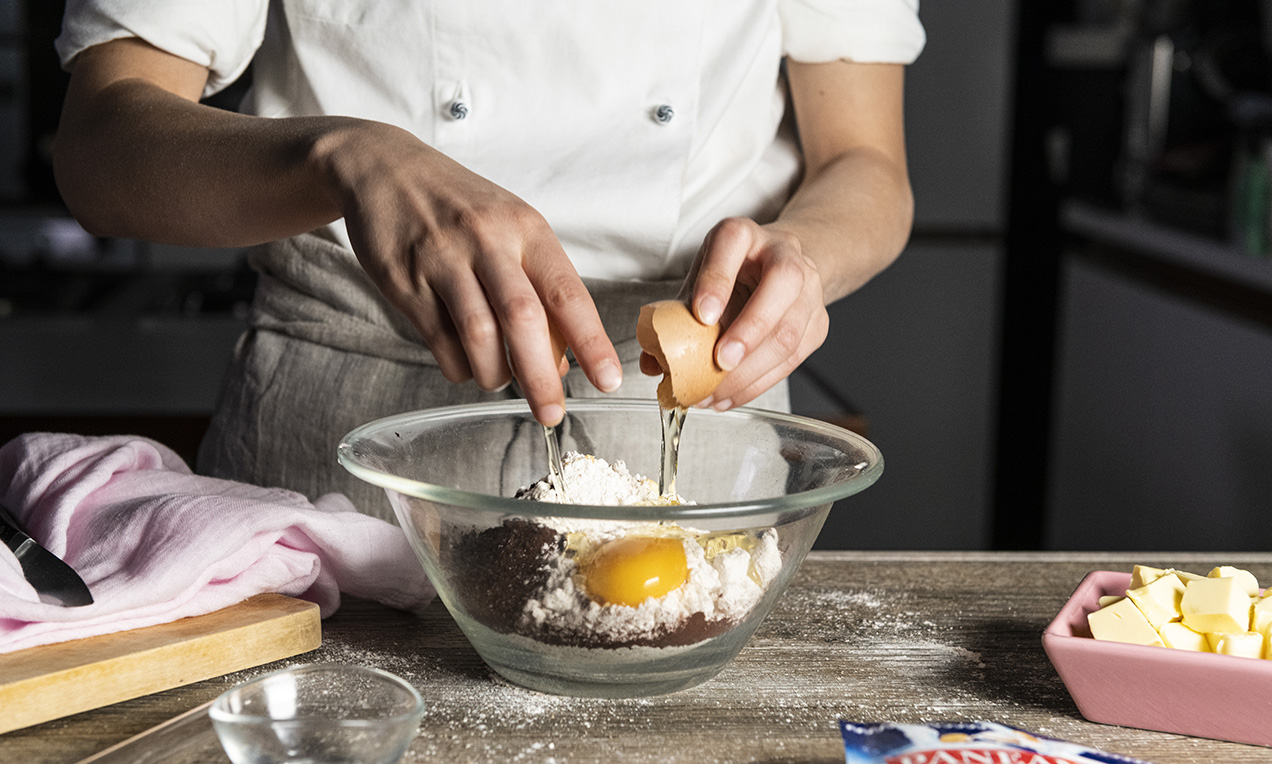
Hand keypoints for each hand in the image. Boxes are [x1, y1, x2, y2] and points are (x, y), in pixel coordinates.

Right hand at [313, 122, 622, 424]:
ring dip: (495, 373)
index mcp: (526, 229)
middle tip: (552, 413)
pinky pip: (438, 339)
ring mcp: (443, 260)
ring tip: (500, 382)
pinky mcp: (405, 280)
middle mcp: (487, 241)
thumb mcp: (511, 228)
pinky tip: (465, 363)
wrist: (385, 168)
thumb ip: (538, 287)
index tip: (608, 380)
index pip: (567, 293)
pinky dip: (458, 365)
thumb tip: (561, 361)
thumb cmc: (460, 206)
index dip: (591, 341)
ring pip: (478, 333)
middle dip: (542, 376)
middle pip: (523, 319)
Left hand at [643, 217, 828, 408]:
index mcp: (744, 235)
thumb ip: (676, 315)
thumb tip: (652, 363)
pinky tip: (731, 396)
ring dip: (751, 370)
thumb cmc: (734, 273)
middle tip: (720, 361)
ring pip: (790, 330)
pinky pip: (793, 359)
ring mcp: (809, 288)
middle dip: (750, 329)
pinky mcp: (818, 324)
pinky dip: (759, 384)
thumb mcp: (700, 279)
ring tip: (717, 392)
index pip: (733, 245)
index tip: (701, 315)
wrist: (780, 267)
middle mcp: (784, 254)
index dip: (717, 282)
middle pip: (782, 283)